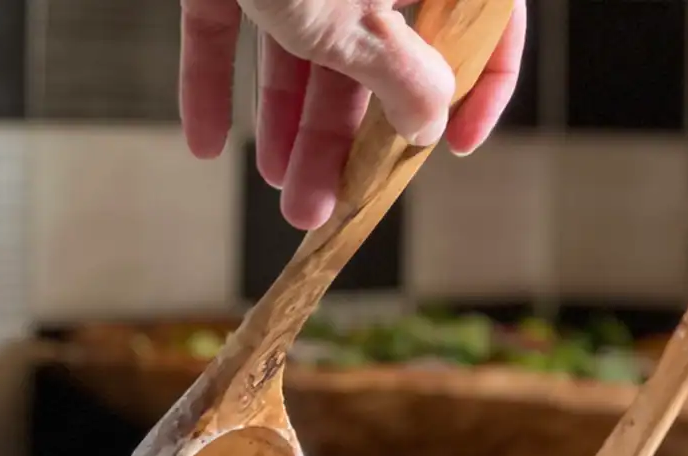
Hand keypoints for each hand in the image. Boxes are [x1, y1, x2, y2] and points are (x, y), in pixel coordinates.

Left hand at [180, 0, 525, 229]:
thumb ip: (405, 77)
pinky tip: (204, 141)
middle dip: (347, 139)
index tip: (451, 150)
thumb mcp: (363, 22)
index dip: (480, 94)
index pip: (484, 29)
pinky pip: (229, 20)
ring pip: (303, 47)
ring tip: (278, 189)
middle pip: (378, 55)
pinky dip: (214, 76)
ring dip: (288, 123)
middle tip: (328, 202)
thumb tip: (430, 124)